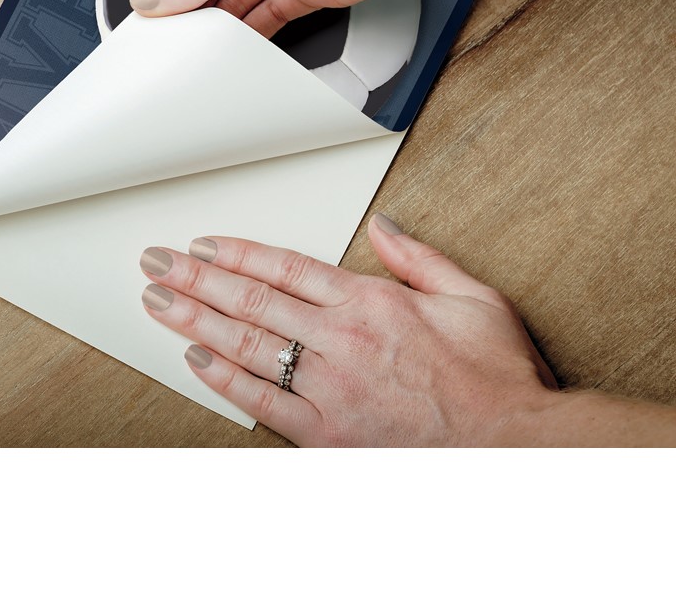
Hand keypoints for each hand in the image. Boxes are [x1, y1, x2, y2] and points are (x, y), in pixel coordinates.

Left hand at [138, 214, 558, 445]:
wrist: (516, 448)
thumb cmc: (495, 378)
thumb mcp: (473, 297)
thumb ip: (419, 257)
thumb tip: (382, 226)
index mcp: (372, 302)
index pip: (285, 267)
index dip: (237, 252)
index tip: (204, 243)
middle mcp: (343, 341)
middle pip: (253, 299)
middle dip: (198, 277)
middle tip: (158, 262)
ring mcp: (331, 388)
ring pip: (248, 345)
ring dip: (196, 319)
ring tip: (159, 300)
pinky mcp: (328, 434)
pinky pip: (263, 402)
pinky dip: (225, 379)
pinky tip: (196, 358)